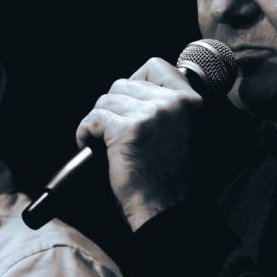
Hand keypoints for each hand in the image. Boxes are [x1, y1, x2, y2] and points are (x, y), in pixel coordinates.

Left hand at [76, 58, 202, 230]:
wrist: (167, 210)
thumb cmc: (171, 178)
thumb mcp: (185, 131)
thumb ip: (169, 106)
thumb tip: (135, 87)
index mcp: (191, 101)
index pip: (156, 66)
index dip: (136, 80)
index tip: (129, 103)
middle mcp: (174, 102)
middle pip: (124, 83)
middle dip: (113, 107)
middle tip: (114, 131)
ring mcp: (151, 114)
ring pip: (106, 100)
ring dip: (99, 120)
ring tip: (103, 141)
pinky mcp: (128, 129)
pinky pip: (93, 117)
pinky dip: (85, 132)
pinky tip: (90, 146)